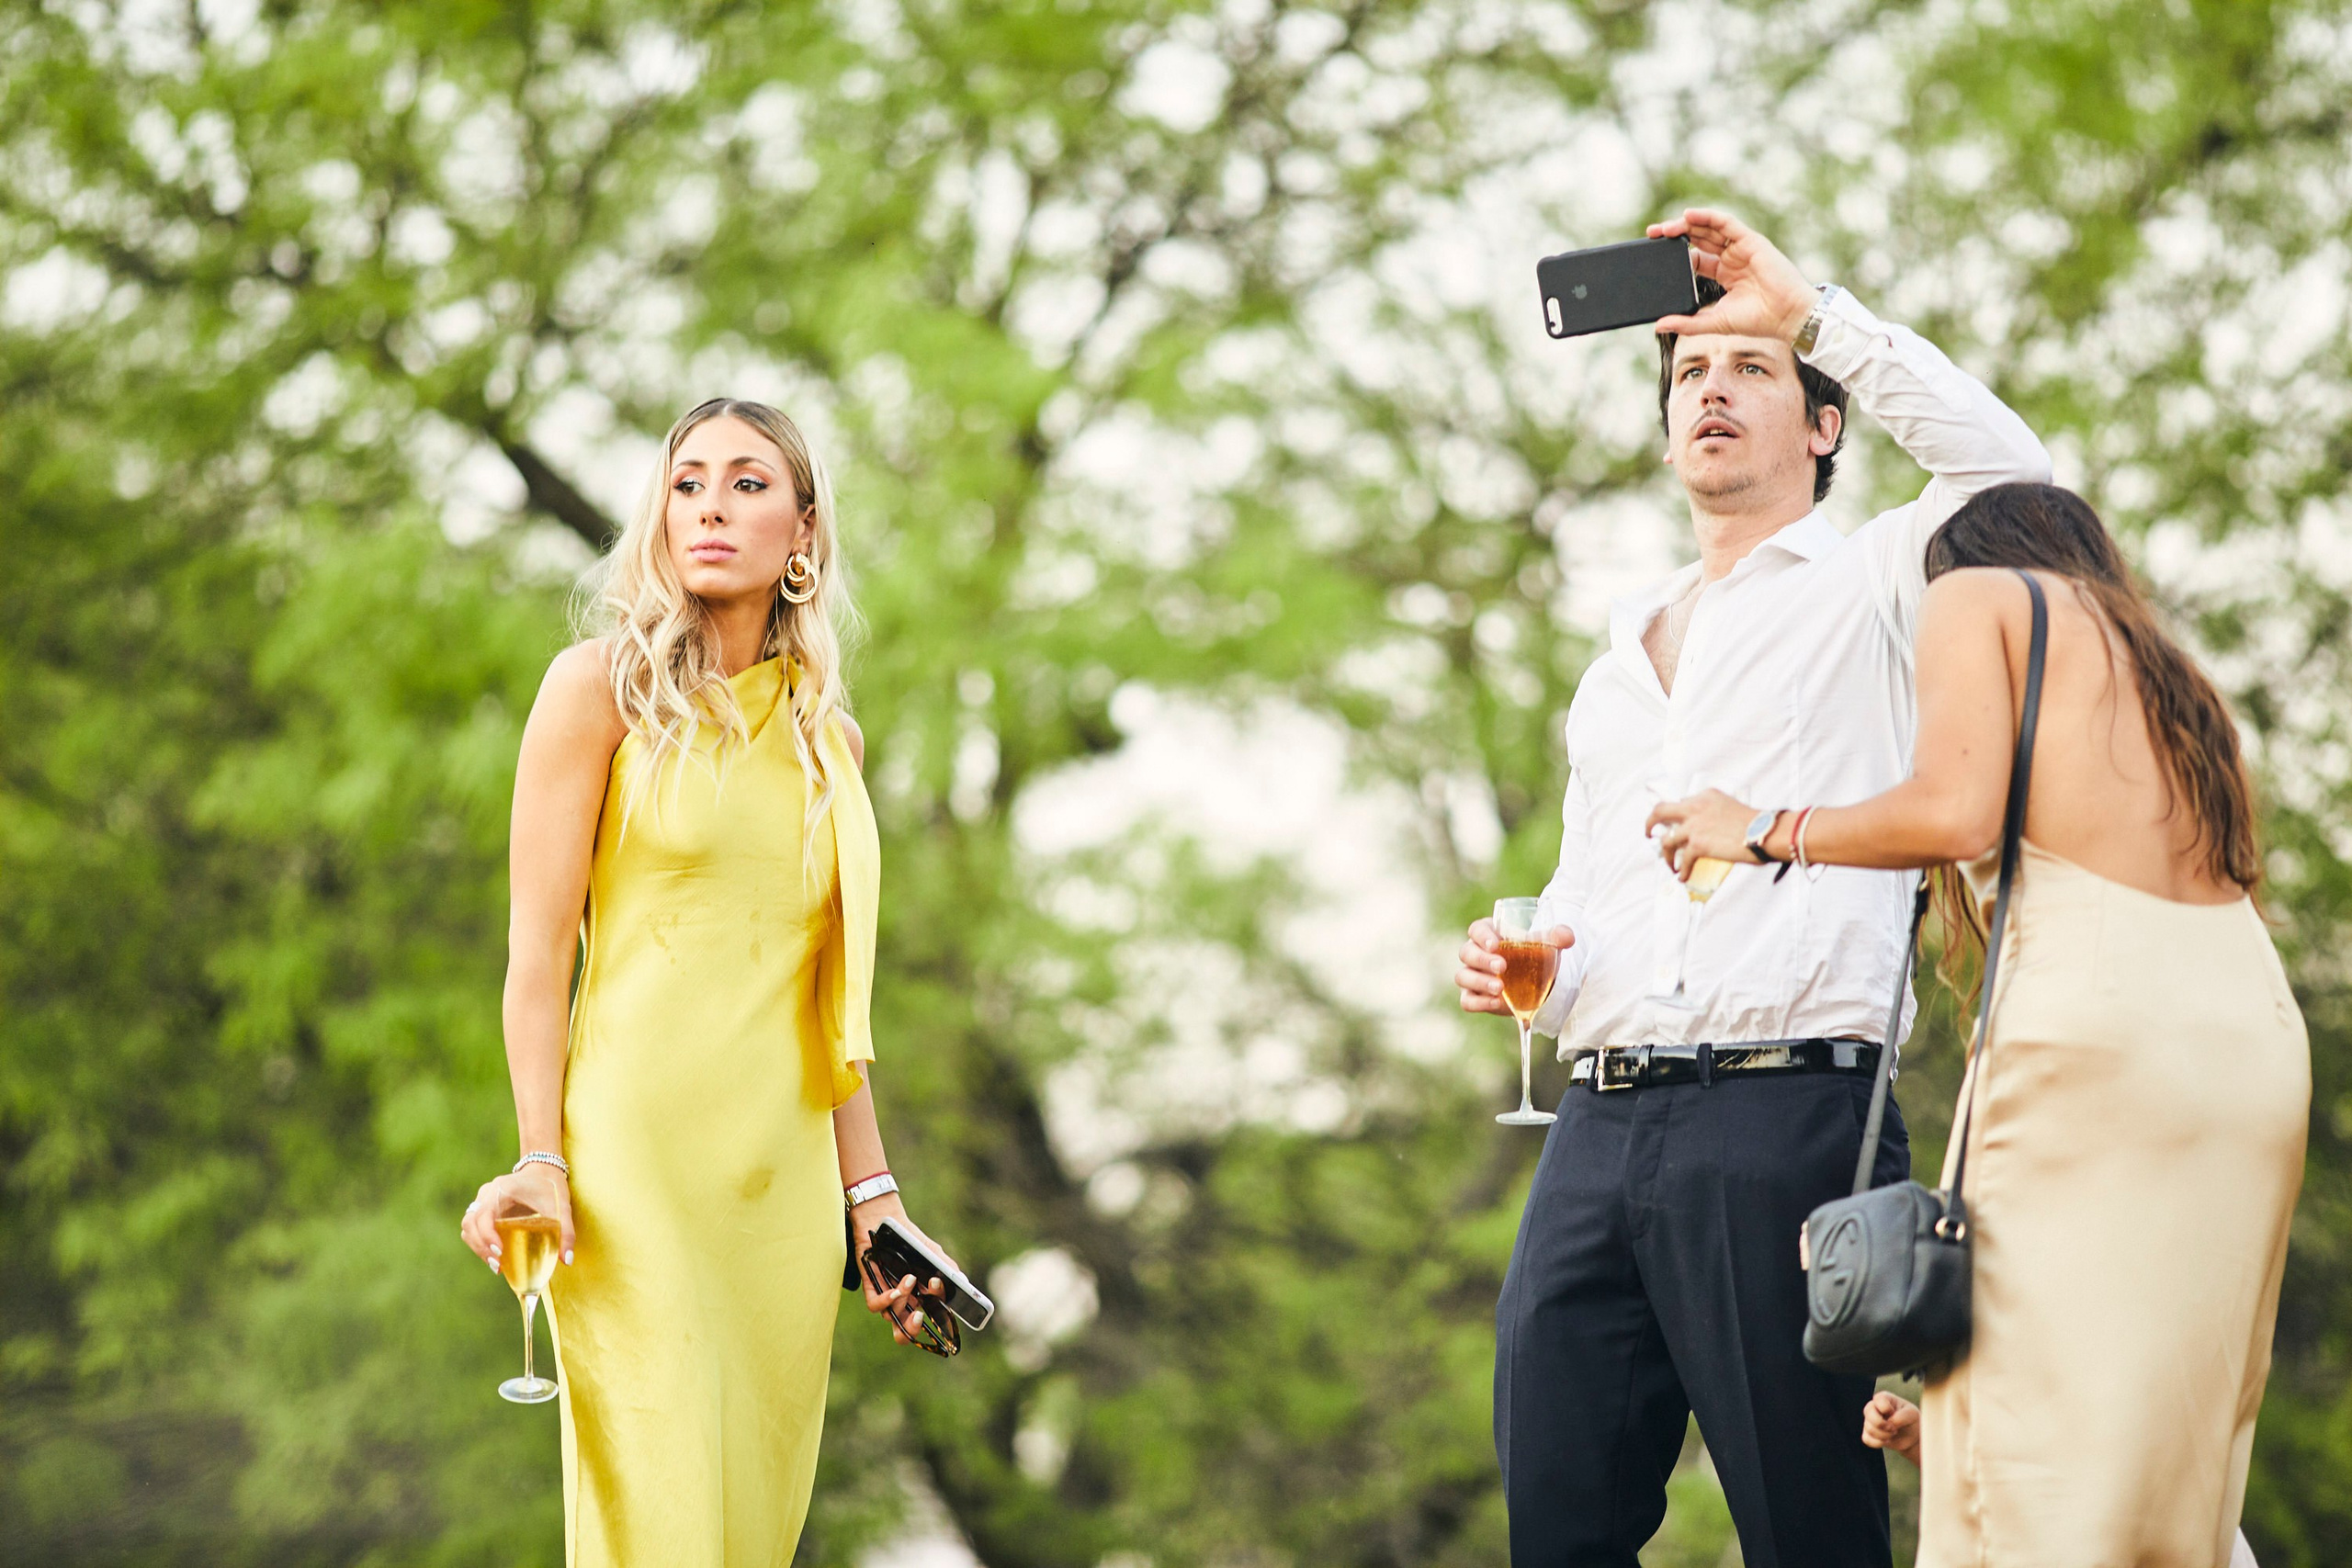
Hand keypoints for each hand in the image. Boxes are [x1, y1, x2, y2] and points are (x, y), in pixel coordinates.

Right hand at [459, 1165, 574, 1272]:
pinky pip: (473, 1228)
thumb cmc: (551, 1187)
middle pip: (470, 1223)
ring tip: (497, 1265)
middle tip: (498, 1265)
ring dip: (478, 1247)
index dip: (486, 1235)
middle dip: (481, 1246)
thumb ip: (566, 1232)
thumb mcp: (562, 1207)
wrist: (543, 1170)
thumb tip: (567, 1261)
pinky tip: (496, 1256)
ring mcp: (483, 1200)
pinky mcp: (484, 1209)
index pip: (483, 1214)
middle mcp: (487, 1194)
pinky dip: (480, 1243)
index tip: (500, 1252)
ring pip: (468, 1227)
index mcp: (501, 1189)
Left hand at [850, 1194, 958, 1345]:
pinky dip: (886, 1301)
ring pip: (892, 1316)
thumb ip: (947, 1267)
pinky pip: (875, 1305)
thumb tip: (962, 1282)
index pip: (930, 1318)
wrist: (885, 1220)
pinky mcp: (871, 1287)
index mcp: (921, 1296)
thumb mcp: (931, 1251)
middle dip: (912, 1330)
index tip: (941, 1297)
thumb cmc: (910, 1238)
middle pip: (906, 1331)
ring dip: (903, 1301)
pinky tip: (895, 1289)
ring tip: (910, 1278)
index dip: (937, 1316)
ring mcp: (886, 1294)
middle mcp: (903, 1300)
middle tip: (920, 1316)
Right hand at [1455, 917, 1575, 1015]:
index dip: (1481, 936)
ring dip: (1480, 982)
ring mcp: (1472, 976)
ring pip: (1463, 976)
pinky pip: (1467, 1001)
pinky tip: (1496, 1003)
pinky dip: (1479, 1002)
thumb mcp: (1547, 944)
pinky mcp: (1475, 997)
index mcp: (1489, 934)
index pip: (1476, 930)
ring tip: (1499, 988)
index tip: (1495, 944)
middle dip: (1482, 960)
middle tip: (1502, 967)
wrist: (1538, 984)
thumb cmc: (1537, 956)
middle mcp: (1476, 954)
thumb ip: (1557, 936)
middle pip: (1467, 953)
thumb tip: (1567, 937)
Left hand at [1644, 789, 1758, 878]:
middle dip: (1650, 823)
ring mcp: (1694, 825)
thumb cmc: (1757, 824)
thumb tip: (1709, 832)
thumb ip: (1715, 815)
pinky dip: (1682, 871)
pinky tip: (1684, 877)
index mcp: (1705, 796)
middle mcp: (1695, 807)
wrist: (1765, 832)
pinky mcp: (1698, 844)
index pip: (1682, 803)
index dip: (1677, 816)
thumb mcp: (1731, 808)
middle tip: (1650, 833)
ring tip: (1671, 864)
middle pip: (1660, 811)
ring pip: (1666, 840)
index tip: (1676, 825)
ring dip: (1666, 855)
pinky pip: (1683, 860)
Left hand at [1646, 208, 1815, 342]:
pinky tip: (1689, 216)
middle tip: (1652, 234)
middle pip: (1699, 239)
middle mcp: (1732, 258)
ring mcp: (1741, 248)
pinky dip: (1707, 217)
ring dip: (1687, 224)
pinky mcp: (1751, 241)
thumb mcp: (1713, 322)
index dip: (1677, 254)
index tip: (1655, 254)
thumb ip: (1686, 323)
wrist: (1786, 316)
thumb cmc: (1757, 320)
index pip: (1696, 258)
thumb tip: (1658, 325)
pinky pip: (1726, 223)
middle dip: (1675, 234)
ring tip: (1665, 228)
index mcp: (1724, 273)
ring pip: (1710, 228)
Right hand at [1862, 1389, 1920, 1464]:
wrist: (1912, 1437)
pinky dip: (1878, 1443)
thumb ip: (1901, 1416)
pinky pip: (1866, 1439)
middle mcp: (1874, 1407)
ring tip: (1893, 1434)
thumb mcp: (1912, 1415)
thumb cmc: (1911, 1420)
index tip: (1895, 1413)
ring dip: (1884, 1435)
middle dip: (1881, 1423)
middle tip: (1893, 1428)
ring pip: (1869, 1428)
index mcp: (1884, 1398)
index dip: (1887, 1409)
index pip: (1878, 1400)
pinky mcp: (1868, 1433)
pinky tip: (1886, 1441)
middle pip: (1868, 1412)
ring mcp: (1869, 1420)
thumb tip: (1889, 1423)